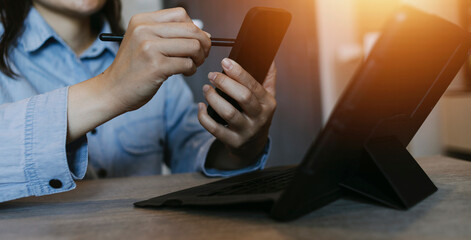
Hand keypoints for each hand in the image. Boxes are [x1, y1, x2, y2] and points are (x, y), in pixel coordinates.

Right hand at [67, 8, 209, 141]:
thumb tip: (204, 35)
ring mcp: (149, 48)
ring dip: (198, 58)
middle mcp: (144, 30)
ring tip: (192, 65)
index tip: (196, 41)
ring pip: (193, 46)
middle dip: (203, 44)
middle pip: (191, 30)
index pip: (181, 14)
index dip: (194, 28)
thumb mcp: (144, 42)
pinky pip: (187, 64)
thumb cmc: (133, 69)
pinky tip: (184, 73)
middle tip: (201, 55)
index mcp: (142, 20)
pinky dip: (191, 70)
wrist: (112, 90)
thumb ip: (169, 34)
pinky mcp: (156, 67)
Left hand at [198, 58, 276, 168]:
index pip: (254, 85)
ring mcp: (246, 131)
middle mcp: (259, 118)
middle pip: (243, 97)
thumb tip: (268, 58)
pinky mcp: (233, 142)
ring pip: (228, 113)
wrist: (253, 146)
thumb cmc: (257, 116)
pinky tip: (201, 106)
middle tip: (211, 75)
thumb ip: (268, 78)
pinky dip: (204, 116)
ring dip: (213, 98)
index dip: (238, 72)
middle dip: (225, 83)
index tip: (225, 62)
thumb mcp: (267, 98)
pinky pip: (215, 129)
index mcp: (268, 104)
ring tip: (206, 88)